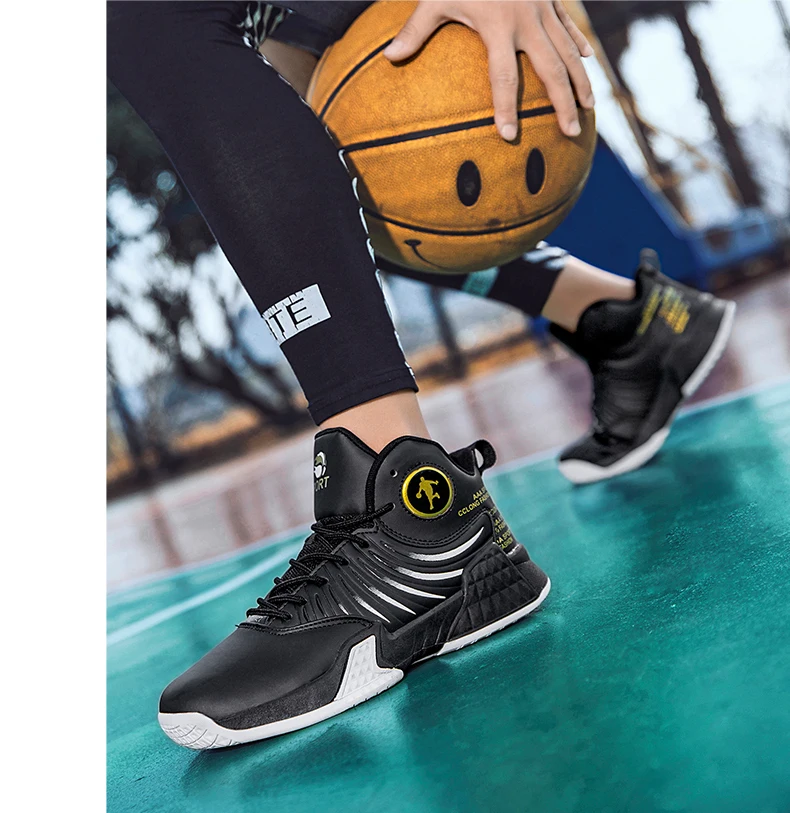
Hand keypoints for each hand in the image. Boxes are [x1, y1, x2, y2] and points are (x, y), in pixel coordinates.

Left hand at [383, 1, 594, 139]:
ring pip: (569, 51)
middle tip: (571, 133)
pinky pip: (569, 24)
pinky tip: (587, 62)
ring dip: (580, 81)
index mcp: (498, 24)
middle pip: (550, 70)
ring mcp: (544, 7)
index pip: (503, 77)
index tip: (509, 136)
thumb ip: (416, 29)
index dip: (506, 108)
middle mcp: (527, 19)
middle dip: (563, 104)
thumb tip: (390, 58)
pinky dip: (578, 43)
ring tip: (588, 109)